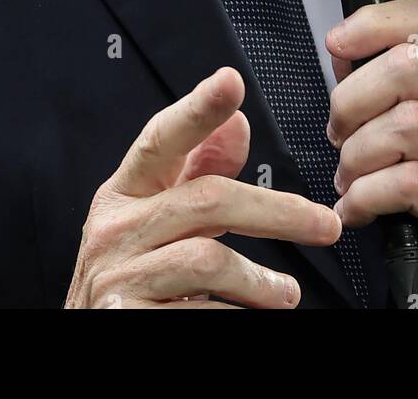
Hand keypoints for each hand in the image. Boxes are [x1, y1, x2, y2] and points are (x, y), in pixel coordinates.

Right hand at [65, 66, 340, 308]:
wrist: (91, 337)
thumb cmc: (136, 277)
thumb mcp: (159, 220)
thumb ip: (197, 174)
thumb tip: (238, 123)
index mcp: (122, 193)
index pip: (161, 140)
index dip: (197, 109)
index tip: (231, 81)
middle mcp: (112, 229)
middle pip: (208, 200)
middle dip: (277, 212)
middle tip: (326, 226)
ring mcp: (114, 277)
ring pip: (208, 259)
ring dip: (261, 280)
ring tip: (287, 294)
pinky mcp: (123, 318)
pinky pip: (201, 312)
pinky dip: (236, 315)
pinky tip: (246, 317)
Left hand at [325, 0, 417, 308]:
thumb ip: (395, 95)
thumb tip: (343, 59)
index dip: (377, 21)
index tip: (339, 43)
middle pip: (406, 65)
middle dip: (352, 99)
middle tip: (340, 135)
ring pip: (404, 122)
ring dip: (357, 154)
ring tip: (351, 180)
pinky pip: (404, 183)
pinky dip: (365, 197)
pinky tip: (357, 210)